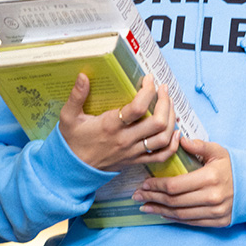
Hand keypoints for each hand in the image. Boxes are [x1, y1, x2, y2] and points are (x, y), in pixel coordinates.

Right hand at [58, 74, 180, 170]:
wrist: (72, 169)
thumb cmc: (73, 141)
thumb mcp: (68, 117)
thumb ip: (76, 96)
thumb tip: (82, 76)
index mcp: (110, 126)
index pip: (138, 108)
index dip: (148, 91)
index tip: (149, 79)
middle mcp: (125, 139)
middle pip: (157, 123)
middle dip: (166, 102)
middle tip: (163, 89)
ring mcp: (133, 152)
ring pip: (163, 138)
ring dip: (172, 120)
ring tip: (169, 104)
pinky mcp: (137, 161)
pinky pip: (162, 156)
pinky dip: (174, 145)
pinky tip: (176, 132)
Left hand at [132, 137, 232, 226]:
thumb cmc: (235, 166)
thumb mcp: (219, 151)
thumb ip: (198, 145)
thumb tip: (179, 139)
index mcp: (210, 177)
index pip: (174, 186)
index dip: (156, 186)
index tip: (144, 184)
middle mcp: (212, 197)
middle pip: (174, 201)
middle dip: (152, 198)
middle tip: (137, 195)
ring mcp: (216, 212)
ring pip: (180, 214)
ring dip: (159, 210)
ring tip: (145, 206)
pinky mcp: (219, 221)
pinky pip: (191, 222)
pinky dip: (174, 219)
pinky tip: (163, 213)